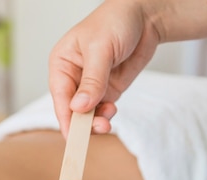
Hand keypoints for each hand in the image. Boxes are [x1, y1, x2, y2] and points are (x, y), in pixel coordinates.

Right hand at [48, 1, 160, 135]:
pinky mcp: (107, 90)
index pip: (60, 96)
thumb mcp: (101, 49)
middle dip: (83, 122)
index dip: (66, 117)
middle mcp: (73, 77)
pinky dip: (106, 115)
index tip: (72, 135)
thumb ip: (92, 80)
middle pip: (72, 109)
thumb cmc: (116, 21)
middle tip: (100, 128)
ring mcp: (91, 85)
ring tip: (108, 121)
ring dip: (96, 121)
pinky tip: (112, 111)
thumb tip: (80, 107)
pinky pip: (102, 110)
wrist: (146, 16)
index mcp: (62, 64)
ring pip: (87, 113)